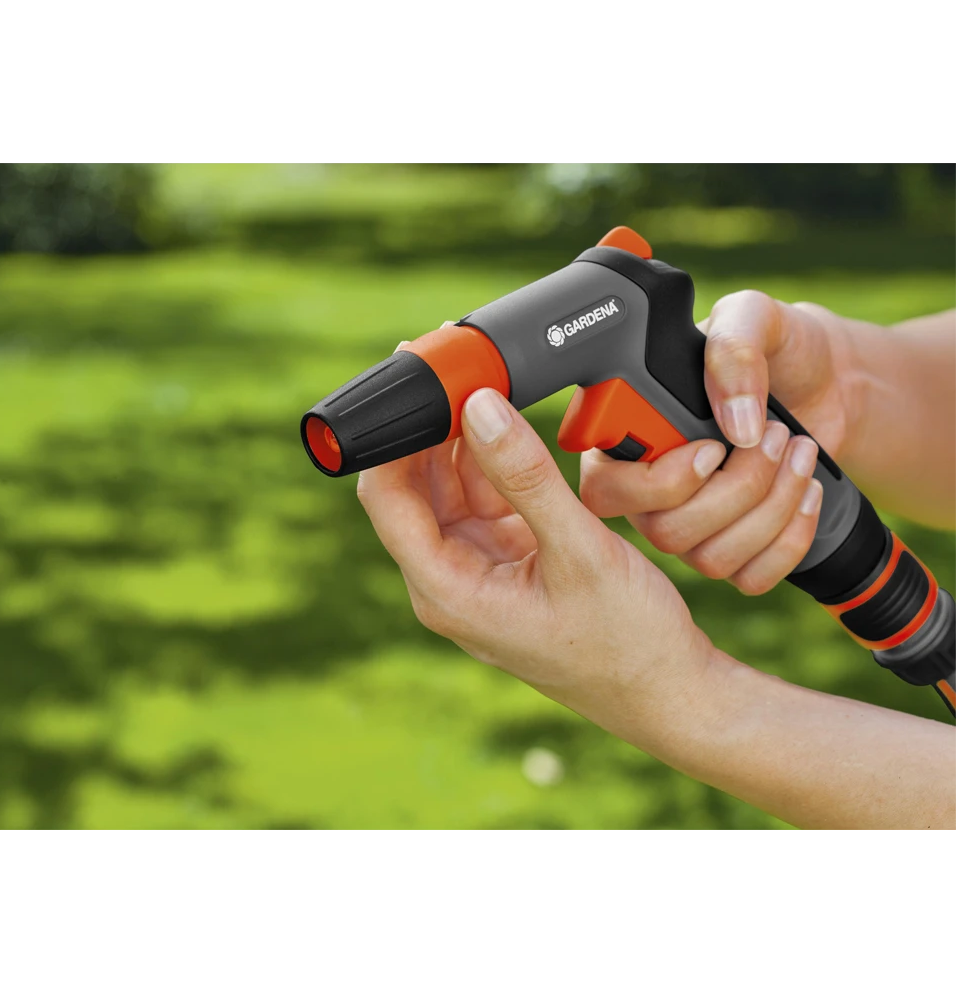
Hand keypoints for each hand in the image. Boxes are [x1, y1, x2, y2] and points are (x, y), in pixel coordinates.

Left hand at [356, 378, 715, 742]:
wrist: (667, 691)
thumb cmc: (626, 641)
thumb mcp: (578, 551)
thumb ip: (526, 477)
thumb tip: (478, 406)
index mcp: (447, 590)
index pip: (386, 498)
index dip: (391, 434)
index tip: (414, 376)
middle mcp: (449, 581)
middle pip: (413, 489)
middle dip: (428, 426)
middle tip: (450, 362)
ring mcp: (477, 571)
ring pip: (449, 490)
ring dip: (461, 439)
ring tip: (479, 378)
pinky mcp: (507, 562)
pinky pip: (484, 500)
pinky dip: (493, 462)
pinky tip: (506, 423)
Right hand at [581, 290, 859, 594]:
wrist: (830, 382)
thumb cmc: (779, 349)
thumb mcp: (754, 318)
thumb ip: (732, 346)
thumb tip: (732, 420)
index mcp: (626, 437)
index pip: (603, 489)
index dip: (657, 483)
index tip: (713, 447)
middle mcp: (646, 491)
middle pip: (662, 532)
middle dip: (737, 489)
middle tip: (773, 435)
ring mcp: (687, 527)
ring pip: (708, 558)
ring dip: (771, 508)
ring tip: (799, 452)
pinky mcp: (733, 551)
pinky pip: (749, 578)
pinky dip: (789, 540)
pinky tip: (805, 492)